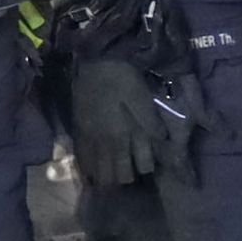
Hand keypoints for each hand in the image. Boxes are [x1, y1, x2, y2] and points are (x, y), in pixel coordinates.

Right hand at [67, 55, 163, 188]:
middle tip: (130, 175)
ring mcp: (90, 139)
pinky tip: (91, 171)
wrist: (93, 62)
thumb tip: (162, 138)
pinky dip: (88, 169)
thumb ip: (149, 119)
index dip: (146, 170)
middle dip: (125, 178)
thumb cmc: (121, 77)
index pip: (139, 166)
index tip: (149, 167)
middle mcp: (106, 142)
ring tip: (111, 176)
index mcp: (124, 133)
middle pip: (117, 175)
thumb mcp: (140, 95)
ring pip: (97, 172)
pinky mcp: (78, 133)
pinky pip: (82, 160)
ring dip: (106, 177)